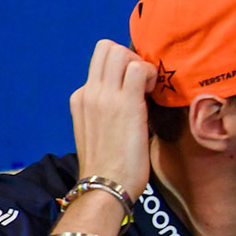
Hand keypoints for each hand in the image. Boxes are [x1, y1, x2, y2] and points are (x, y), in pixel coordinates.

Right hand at [70, 40, 155, 198]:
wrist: (104, 187)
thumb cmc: (109, 167)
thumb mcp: (99, 132)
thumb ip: (108, 111)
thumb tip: (134, 100)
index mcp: (81, 99)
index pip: (100, 62)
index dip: (122, 67)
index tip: (136, 85)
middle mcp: (89, 93)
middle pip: (106, 47)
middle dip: (130, 56)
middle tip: (144, 81)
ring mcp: (104, 96)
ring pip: (119, 51)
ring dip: (140, 63)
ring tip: (149, 88)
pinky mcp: (124, 104)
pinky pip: (138, 68)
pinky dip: (151, 73)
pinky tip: (154, 94)